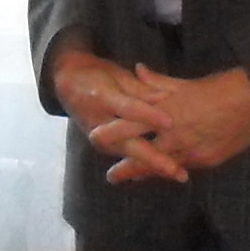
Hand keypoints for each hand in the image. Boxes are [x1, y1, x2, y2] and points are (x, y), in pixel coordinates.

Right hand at [51, 47, 188, 185]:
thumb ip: (141, 88)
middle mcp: (99, 125)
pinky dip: (149, 167)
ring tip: (180, 175)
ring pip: (131, 156)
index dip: (149, 116)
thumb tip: (165, 97)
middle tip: (176, 171)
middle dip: (154, 159)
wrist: (69, 86)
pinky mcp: (107, 148)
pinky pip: (129, 158)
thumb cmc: (97, 76)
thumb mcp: (117, 75)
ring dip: (155, 167)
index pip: (129, 110)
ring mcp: (102, 141)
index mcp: (102, 98)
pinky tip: (170, 173)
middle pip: (129, 144)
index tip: (170, 122)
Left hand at [121, 65, 249, 174]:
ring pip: (163, 167)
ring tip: (133, 178)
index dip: (112, 133)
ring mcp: (191, 150)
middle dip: (125, 168)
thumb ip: (158, 82)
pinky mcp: (208, 160)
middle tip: (111, 177)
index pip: (131, 124)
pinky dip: (173, 170)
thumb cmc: (222, 86)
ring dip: (147, 173)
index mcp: (167, 111)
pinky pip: (185, 168)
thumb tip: (137, 69)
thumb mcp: (186, 82)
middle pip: (143, 156)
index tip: (95, 137)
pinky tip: (168, 174)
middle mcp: (175, 134)